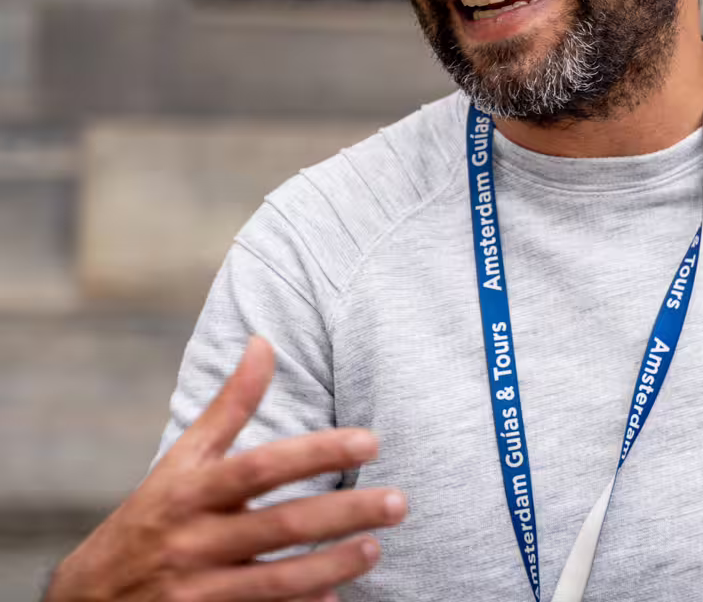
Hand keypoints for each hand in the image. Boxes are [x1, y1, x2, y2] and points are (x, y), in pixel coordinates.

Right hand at [44, 337, 407, 601]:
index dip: (317, 453)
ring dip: (332, 565)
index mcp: (191, 491)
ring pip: (276, 581)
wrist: (88, 601)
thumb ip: (230, 405)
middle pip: (281, 525)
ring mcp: (196, 593)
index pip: (263, 467)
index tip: (370, 442)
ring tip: (377, 548)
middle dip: (345, 514)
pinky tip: (337, 599)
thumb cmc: (152, 515)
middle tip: (399, 502)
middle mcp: (194, 541)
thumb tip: (264, 342)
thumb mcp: (182, 459)